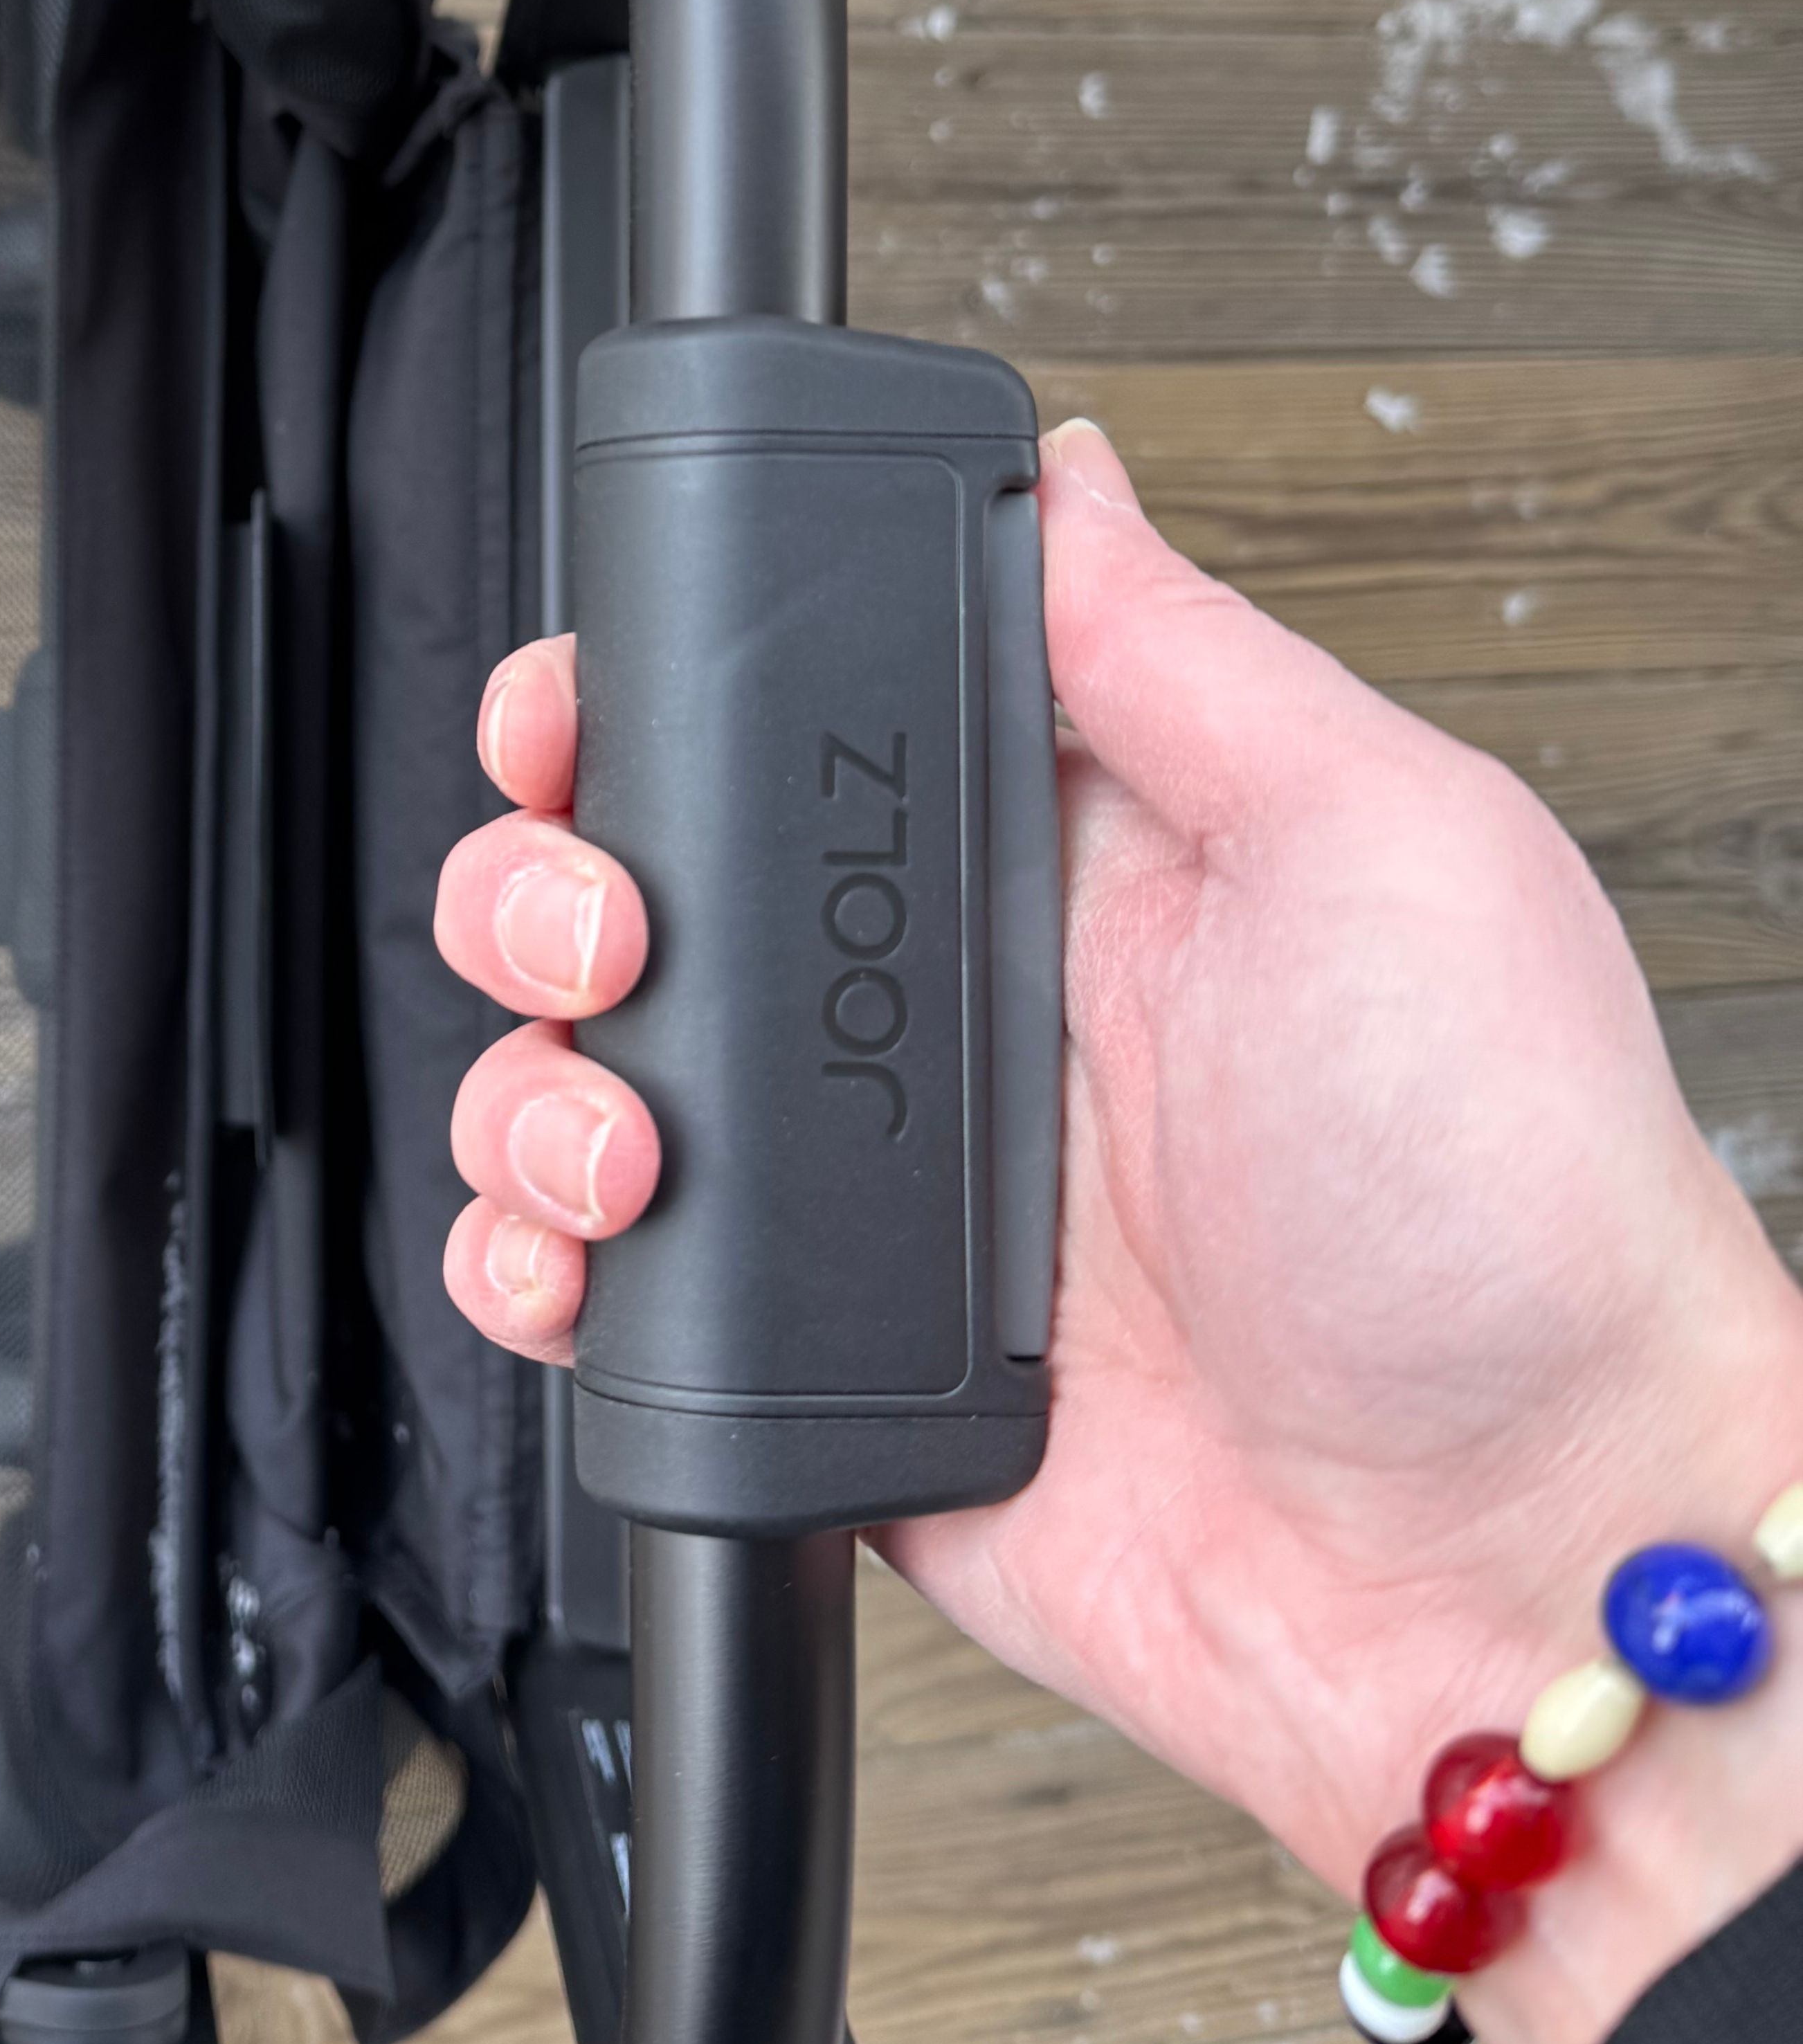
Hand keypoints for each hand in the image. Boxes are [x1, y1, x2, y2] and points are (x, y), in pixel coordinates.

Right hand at [434, 421, 1802, 2043]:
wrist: (1504, 1565)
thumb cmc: (1514, 1211)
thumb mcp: (1390, 843)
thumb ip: (1187, 655)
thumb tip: (1069, 477)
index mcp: (1068, 860)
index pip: (793, 723)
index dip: (650, 702)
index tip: (589, 716)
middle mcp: (952, 1016)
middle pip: (638, 891)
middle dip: (543, 887)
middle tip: (606, 934)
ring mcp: (881, 1202)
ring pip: (586, 1086)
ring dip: (528, 1087)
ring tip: (619, 1137)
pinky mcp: (831, 1372)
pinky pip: (611, 1300)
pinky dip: (535, 1271)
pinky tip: (583, 1257)